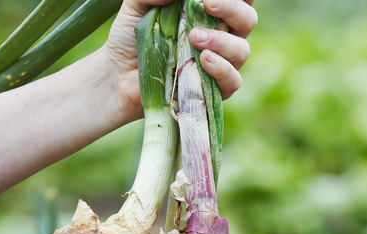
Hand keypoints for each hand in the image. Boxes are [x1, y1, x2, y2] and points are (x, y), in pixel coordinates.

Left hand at [103, 0, 256, 119]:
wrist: (118, 76)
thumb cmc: (132, 37)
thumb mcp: (136, 6)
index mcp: (210, 14)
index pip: (240, 0)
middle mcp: (222, 36)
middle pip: (248, 19)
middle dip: (232, 8)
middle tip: (207, 4)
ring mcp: (220, 64)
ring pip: (242, 49)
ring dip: (223, 41)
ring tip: (195, 38)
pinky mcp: (214, 90)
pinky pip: (233, 80)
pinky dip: (222, 69)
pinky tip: (204, 61)